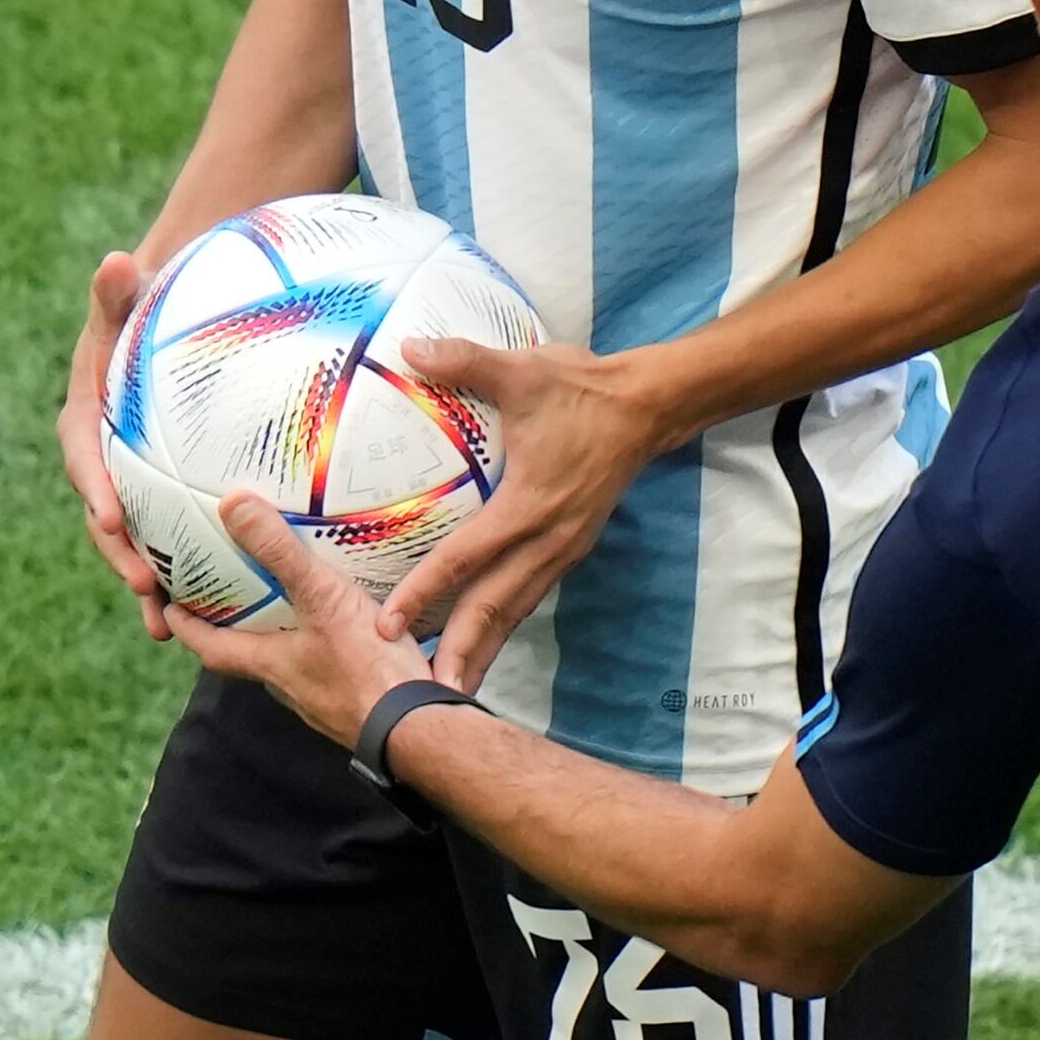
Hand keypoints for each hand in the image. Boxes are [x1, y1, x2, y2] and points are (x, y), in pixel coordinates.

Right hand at [60, 251, 170, 642]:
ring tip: (172, 629)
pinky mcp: (170, 496)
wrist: (171, 323)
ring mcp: (138, 484)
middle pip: (108, 518)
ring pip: (140, 542)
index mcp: (89, 422)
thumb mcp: (135, 295)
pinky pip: (181, 539)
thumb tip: (116, 262)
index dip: (95, 491)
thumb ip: (120, 290)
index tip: (111, 517)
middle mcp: (107, 461)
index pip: (86, 460)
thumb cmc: (153, 304)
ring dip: (152, 587)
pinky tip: (230, 614)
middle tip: (146, 590)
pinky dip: (196, 575)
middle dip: (122, 558)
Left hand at [161, 494, 434, 745]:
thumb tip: (233, 506)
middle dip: (235, 626)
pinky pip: (330, 668)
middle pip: (247, 654)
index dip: (186, 624)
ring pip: (290, 662)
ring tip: (290, 601)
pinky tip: (347, 626)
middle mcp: (288, 685)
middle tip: (229, 594)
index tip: (167, 605)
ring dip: (284, 636)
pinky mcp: (355, 701)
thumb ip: (280, 553)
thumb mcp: (322, 599)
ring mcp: (322, 698)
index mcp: (268, 664)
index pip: (209, 645)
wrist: (417, 729)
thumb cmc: (367, 669)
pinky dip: (326, 646)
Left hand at [376, 337, 684, 689]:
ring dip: (482, 647)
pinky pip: (529, 594)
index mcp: (531, 506)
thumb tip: (407, 349)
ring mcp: (563, 549)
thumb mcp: (525, 369)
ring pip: (516, 609)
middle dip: (458, 649)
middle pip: (495, 607)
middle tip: (422, 691)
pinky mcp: (569, 547)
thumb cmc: (584, 389)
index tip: (389, 625)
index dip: (424, 592)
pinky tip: (481, 640)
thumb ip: (464, 361)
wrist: (650, 406)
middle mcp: (548, 540)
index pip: (467, 558)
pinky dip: (502, 622)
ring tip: (451, 688)